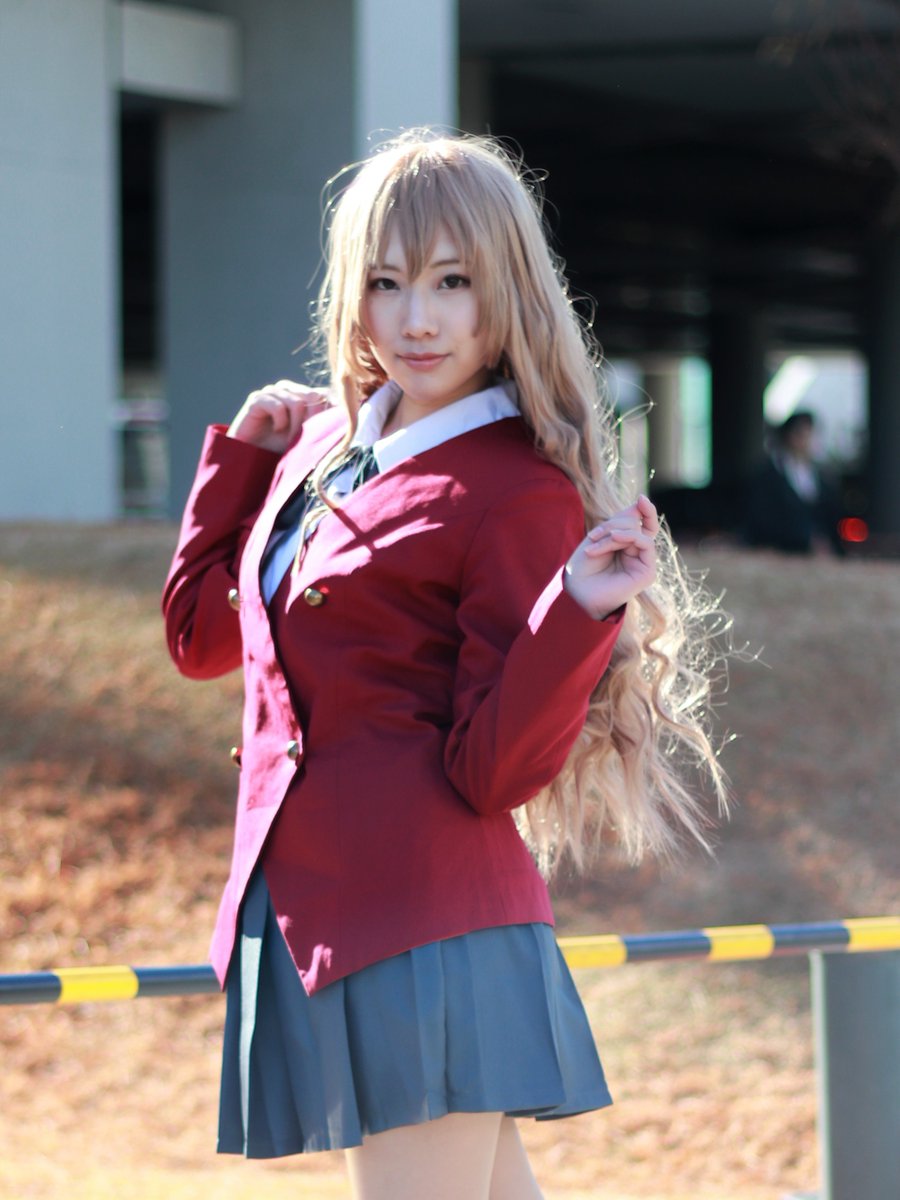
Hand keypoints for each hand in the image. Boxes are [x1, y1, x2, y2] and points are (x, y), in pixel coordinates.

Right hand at [228, 380, 329, 453]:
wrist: (252, 456)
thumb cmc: (282, 448)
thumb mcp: (307, 438)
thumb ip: (323, 425)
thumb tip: (347, 418)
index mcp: (304, 395)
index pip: (326, 394)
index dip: (328, 414)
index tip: (324, 434)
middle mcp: (290, 390)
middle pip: (315, 396)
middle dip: (313, 421)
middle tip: (304, 439)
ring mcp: (273, 392)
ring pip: (298, 402)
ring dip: (296, 426)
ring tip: (290, 440)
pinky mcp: (257, 399)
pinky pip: (277, 405)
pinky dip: (281, 422)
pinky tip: (277, 430)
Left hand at [564, 495, 658, 618]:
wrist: (576, 591)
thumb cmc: (582, 567)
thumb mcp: (600, 536)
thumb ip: (622, 520)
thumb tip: (643, 501)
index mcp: (626, 545)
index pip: (643, 523)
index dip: (645, 510)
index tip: (641, 498)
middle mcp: (636, 554)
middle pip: (636, 525)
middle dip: (612, 523)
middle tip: (593, 535)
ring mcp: (643, 564)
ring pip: (639, 533)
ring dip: (614, 532)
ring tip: (595, 541)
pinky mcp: (647, 573)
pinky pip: (645, 543)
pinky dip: (629, 536)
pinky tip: (614, 539)